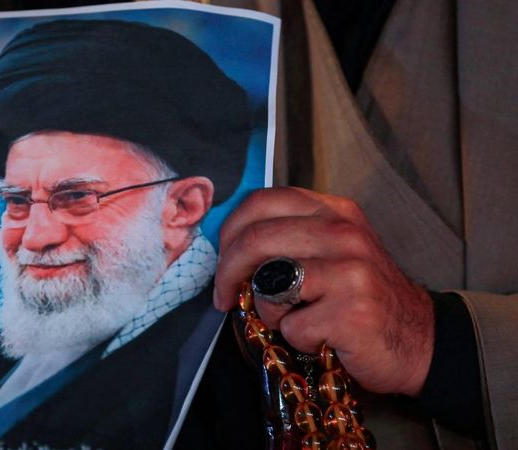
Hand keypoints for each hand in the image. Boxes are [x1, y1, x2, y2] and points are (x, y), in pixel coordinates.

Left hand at [213, 187, 433, 396]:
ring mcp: (351, 271)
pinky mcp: (352, 311)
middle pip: (256, 241)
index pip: (261, 202)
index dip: (229, 234)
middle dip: (227, 274)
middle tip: (224, 298)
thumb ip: (287, 239)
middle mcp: (343, 233)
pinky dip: (297, 339)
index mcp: (333, 210)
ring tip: (292, 319)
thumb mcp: (330, 251)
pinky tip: (323, 337)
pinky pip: (292, 326)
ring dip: (268, 311)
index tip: (222, 263)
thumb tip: (227, 249)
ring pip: (268, 285)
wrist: (422, 340)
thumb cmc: (361, 297)